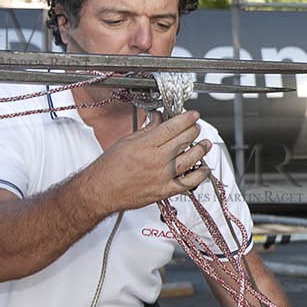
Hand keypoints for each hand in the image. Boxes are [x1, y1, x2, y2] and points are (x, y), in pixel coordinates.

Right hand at [86, 110, 211, 211]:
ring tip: (205, 143)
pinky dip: (200, 175)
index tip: (193, 115)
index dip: (186, 119)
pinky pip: (188, 182)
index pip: (172, 127)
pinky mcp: (165, 190)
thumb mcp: (126, 141)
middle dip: (194, 130)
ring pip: (190, 159)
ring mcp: (162, 176)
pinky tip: (204, 168)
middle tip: (196, 127)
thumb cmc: (109, 168)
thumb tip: (159, 118)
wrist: (101, 191)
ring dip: (201, 149)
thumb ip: (147, 129)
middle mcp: (155, 160)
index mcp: (145, 145)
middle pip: (183, 141)